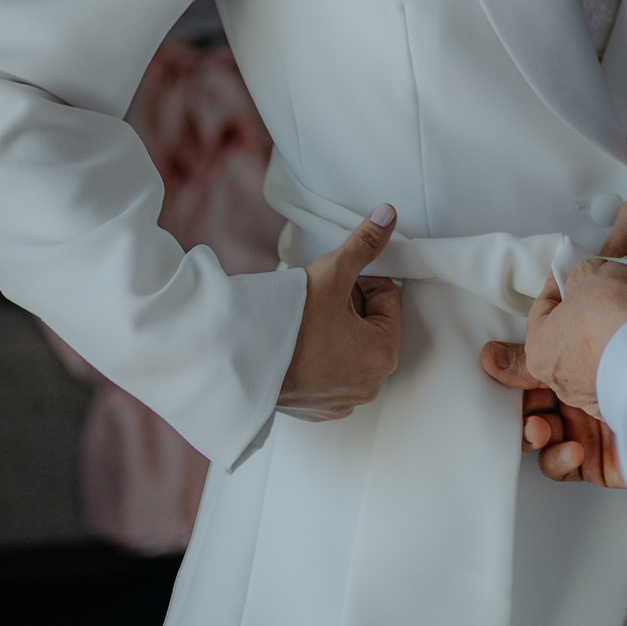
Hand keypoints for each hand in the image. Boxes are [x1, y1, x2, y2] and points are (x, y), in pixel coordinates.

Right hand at [277, 204, 401, 420]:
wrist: (239, 362)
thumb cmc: (289, 326)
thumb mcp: (332, 274)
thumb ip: (364, 244)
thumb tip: (387, 217)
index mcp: (384, 355)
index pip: (387, 298)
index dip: (362, 279)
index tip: (337, 279)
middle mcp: (369, 385)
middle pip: (369, 324)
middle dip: (349, 305)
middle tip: (320, 297)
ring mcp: (343, 401)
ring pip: (349, 347)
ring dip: (334, 329)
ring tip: (306, 320)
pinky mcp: (319, 409)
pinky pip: (329, 372)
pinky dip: (319, 355)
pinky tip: (298, 344)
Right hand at [479, 340, 626, 486]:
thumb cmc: (607, 337)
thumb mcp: (550, 334)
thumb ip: (522, 352)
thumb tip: (493, 355)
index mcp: (584, 338)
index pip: (544, 353)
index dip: (521, 365)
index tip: (503, 371)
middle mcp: (597, 375)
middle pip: (544, 398)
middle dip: (522, 404)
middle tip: (520, 405)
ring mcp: (606, 413)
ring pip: (553, 434)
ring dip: (537, 433)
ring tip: (543, 429)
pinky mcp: (611, 452)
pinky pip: (572, 465)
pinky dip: (561, 460)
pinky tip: (573, 448)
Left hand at [521, 259, 626, 416]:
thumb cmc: (618, 317)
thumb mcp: (591, 274)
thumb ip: (579, 278)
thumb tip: (584, 282)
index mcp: (539, 349)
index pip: (542, 308)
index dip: (559, 285)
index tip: (571, 274)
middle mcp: (560, 382)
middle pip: (567, 339)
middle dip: (583, 316)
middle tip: (602, 296)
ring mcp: (592, 398)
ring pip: (594, 362)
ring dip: (606, 342)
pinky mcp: (622, 406)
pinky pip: (621, 378)